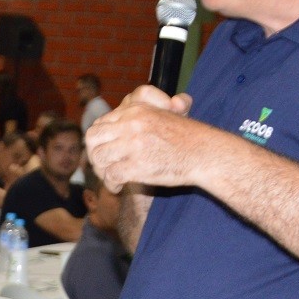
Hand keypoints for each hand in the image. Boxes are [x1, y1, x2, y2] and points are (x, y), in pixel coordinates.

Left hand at [84, 86, 214, 190]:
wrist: (206, 153)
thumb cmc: (187, 138)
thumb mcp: (163, 115)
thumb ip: (139, 117)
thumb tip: (118, 120)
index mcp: (136, 110)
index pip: (101, 123)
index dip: (99, 141)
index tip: (106, 152)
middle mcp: (132, 124)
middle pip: (93, 138)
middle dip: (94, 154)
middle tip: (102, 167)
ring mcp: (134, 144)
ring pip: (99, 157)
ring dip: (101, 171)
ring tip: (111, 178)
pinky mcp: (138, 165)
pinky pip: (111, 175)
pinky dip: (111, 184)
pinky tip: (119, 188)